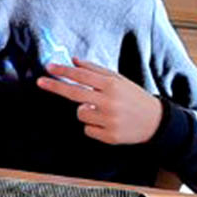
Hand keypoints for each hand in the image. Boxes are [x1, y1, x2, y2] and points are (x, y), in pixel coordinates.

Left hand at [37, 60, 165, 145]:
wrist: (155, 121)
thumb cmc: (133, 97)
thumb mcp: (118, 80)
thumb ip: (95, 69)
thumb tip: (73, 60)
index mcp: (112, 86)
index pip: (82, 76)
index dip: (64, 71)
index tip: (49, 67)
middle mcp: (110, 102)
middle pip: (75, 93)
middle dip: (55, 86)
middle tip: (40, 82)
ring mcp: (110, 120)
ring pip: (80, 114)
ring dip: (85, 111)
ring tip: (102, 111)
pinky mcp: (110, 136)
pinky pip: (88, 129)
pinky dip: (94, 126)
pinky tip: (108, 123)